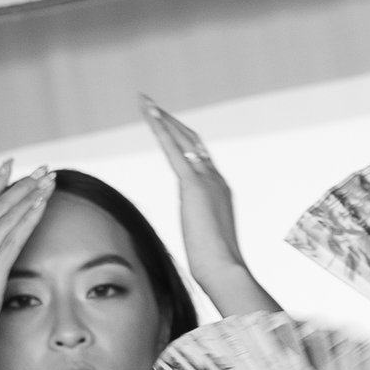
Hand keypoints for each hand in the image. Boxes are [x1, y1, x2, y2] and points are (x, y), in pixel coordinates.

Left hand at [141, 102, 267, 315]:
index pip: (200, 157)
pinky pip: (173, 148)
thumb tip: (197, 239)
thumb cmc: (215, 263)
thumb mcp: (205, 239)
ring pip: (182, 138)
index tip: (170, 129)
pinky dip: (160, 127)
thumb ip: (200, 228)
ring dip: (163, 118)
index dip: (184, 141)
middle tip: (154, 106)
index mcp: (219, 190)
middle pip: (192, 140)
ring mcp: (206, 179)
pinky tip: (149, 113)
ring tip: (146, 103)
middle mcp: (215, 178)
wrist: (223, 267)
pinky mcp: (192, 184)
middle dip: (172, 122)